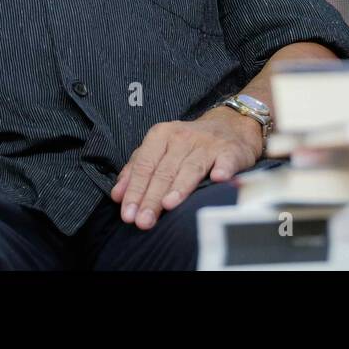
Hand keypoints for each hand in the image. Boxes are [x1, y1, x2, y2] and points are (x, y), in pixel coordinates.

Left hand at [109, 108, 263, 229]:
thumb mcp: (158, 149)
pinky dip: (222, 169)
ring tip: (168, 205)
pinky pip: (225, 161)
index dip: (135, 190)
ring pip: (191, 168)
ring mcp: (207, 144)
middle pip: (164, 171)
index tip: (128, 214)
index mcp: (161, 135)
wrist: (230, 127)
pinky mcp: (230, 151)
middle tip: (144, 221)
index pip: (144, 166)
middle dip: (152, 198)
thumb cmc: (188, 144)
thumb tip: (118, 195)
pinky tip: (218, 179)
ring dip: (180, 187)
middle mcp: (182, 137)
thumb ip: (136, 169)